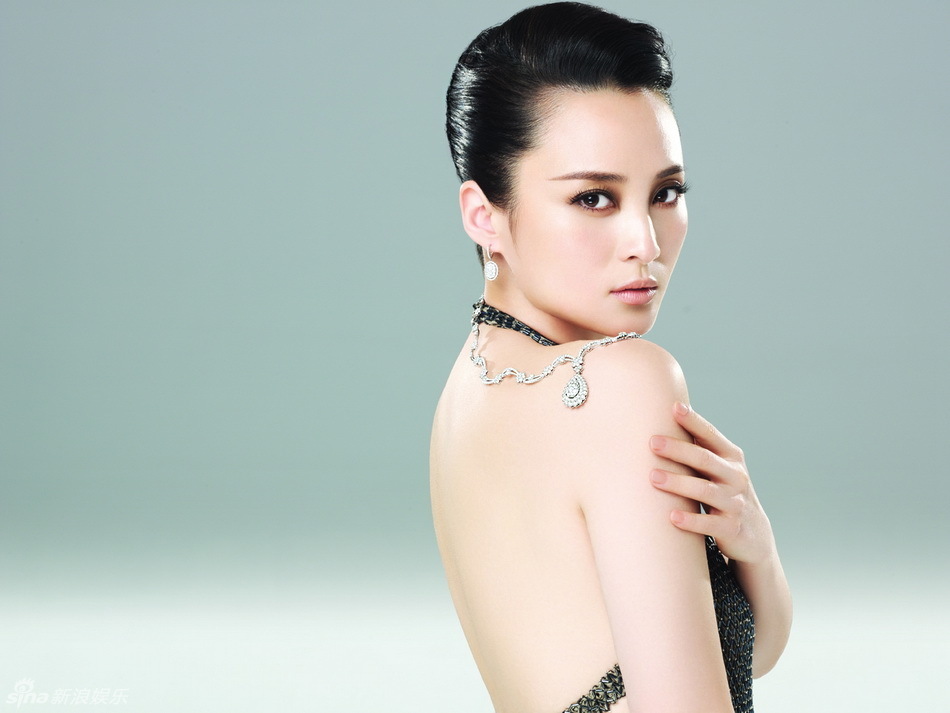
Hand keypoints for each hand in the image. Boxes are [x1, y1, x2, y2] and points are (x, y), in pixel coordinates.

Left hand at [649, 402, 775, 564]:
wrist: (754, 535)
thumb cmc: (724, 492)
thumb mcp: (719, 468)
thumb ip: (699, 448)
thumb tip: (665, 417)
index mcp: (730, 457)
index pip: (710, 435)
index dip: (694, 421)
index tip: (674, 407)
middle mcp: (735, 477)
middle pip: (705, 459)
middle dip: (678, 449)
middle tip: (653, 442)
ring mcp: (735, 503)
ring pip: (705, 490)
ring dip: (678, 483)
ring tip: (653, 477)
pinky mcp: (731, 528)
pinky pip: (710, 523)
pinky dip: (691, 520)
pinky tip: (672, 516)